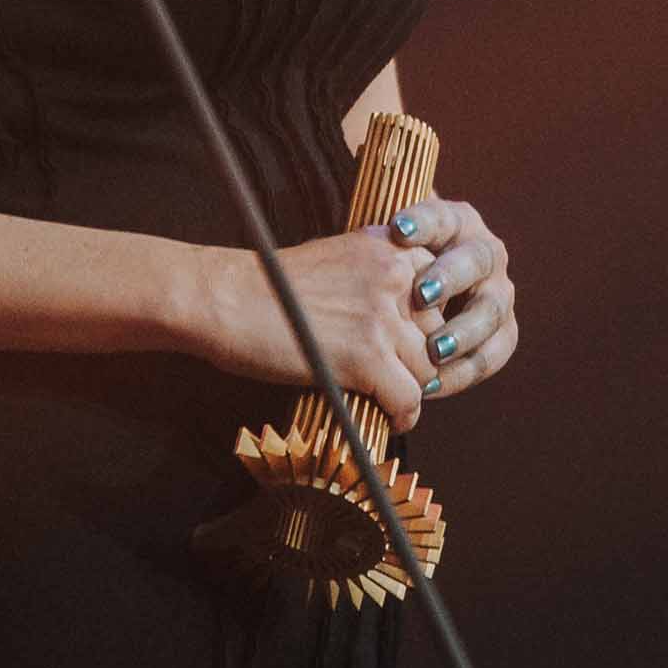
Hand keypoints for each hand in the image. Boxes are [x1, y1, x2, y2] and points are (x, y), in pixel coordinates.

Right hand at [189, 225, 440, 429]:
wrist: (227, 298)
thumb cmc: (271, 286)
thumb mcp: (336, 259)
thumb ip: (374, 277)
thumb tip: (401, 316)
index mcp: (389, 248)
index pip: (440, 290)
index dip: (426, 321)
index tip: (411, 341)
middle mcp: (395, 277)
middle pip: (439, 331)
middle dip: (422, 357)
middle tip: (402, 376)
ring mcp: (383, 317)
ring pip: (429, 368)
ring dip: (414, 388)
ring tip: (395, 399)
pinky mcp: (367, 357)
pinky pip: (409, 398)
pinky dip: (404, 415)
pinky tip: (392, 419)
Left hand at [389, 198, 518, 401]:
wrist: (410, 301)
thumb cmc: (383, 274)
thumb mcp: (380, 250)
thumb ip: (373, 243)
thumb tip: (361, 236)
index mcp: (457, 222)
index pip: (442, 217)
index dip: (423, 223)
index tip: (396, 230)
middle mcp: (485, 253)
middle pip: (476, 260)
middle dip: (450, 278)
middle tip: (421, 295)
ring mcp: (498, 293)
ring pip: (492, 310)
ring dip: (465, 331)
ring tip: (435, 350)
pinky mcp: (502, 332)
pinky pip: (492, 353)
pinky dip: (464, 371)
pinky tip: (432, 385)